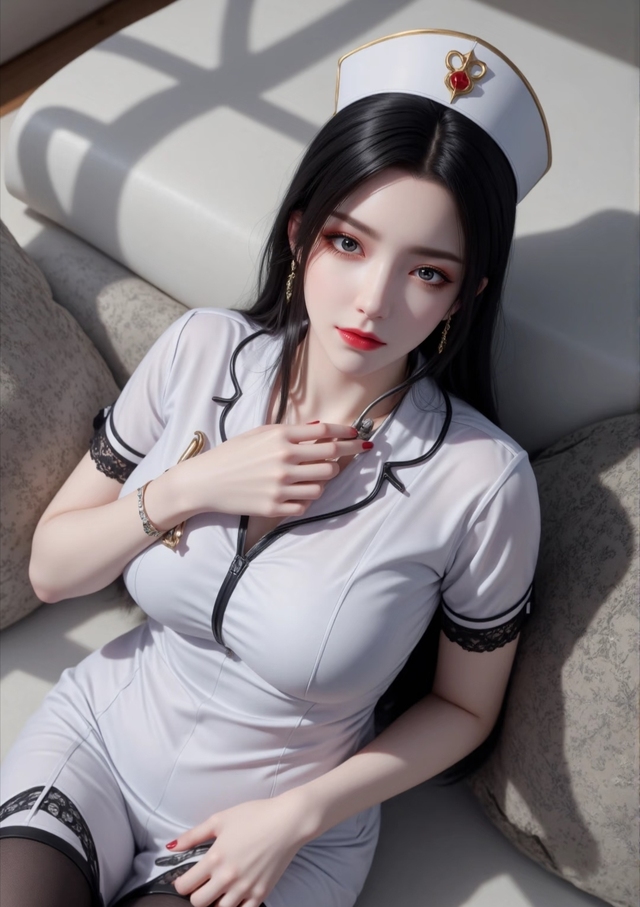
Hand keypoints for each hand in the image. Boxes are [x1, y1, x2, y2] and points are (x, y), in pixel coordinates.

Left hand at [169, 793, 314, 906]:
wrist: (287, 821)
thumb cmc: (255, 815)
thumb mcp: (220, 819)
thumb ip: (193, 835)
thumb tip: (172, 847)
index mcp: (215, 858)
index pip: (185, 886)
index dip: (181, 883)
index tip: (186, 878)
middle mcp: (228, 877)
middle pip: (198, 903)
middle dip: (196, 894)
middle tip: (202, 884)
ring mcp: (245, 888)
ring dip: (215, 902)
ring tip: (219, 889)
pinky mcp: (261, 893)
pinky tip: (235, 896)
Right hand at [176, 421, 371, 518]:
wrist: (204, 481)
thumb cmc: (231, 454)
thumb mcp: (258, 434)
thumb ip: (290, 431)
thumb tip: (319, 428)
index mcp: (280, 438)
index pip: (325, 433)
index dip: (346, 433)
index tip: (357, 435)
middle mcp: (283, 461)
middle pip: (331, 460)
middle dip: (342, 458)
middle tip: (342, 458)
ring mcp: (280, 486)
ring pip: (322, 485)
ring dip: (323, 480)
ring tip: (313, 476)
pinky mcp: (275, 507)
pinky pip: (306, 505)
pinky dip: (307, 499)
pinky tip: (298, 492)